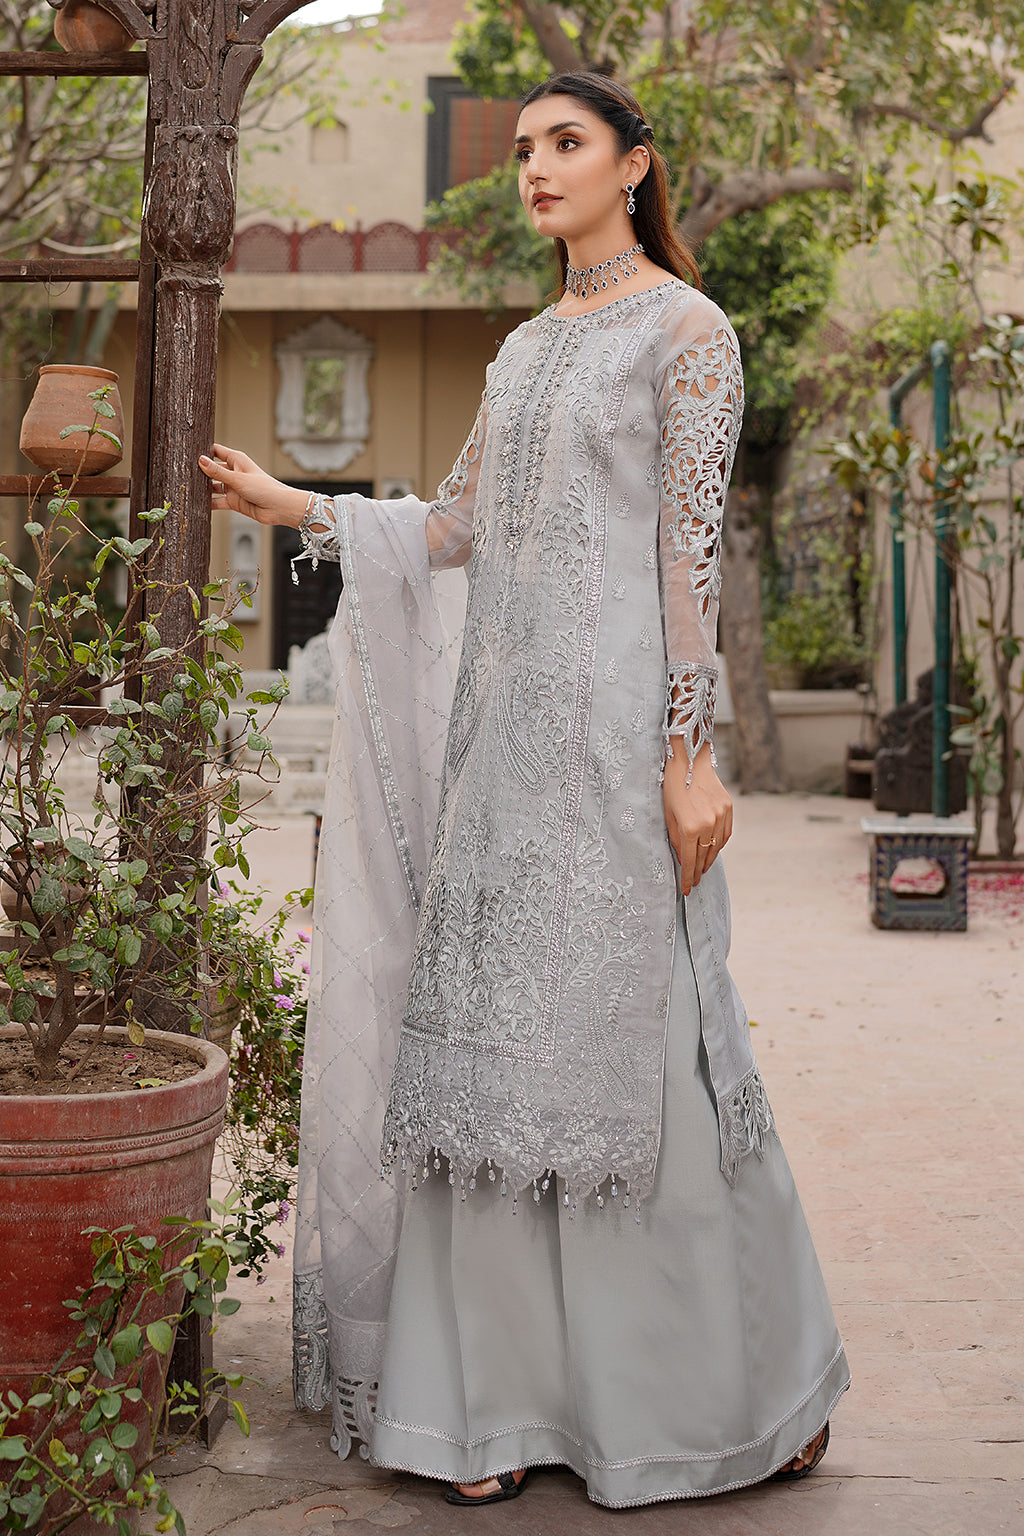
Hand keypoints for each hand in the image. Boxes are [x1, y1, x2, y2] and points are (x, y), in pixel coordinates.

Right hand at [198, 443, 307, 526]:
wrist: (278, 508)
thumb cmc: (264, 488)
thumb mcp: (237, 479)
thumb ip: (218, 472)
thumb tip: (201, 461)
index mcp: (237, 460)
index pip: (216, 451)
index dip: (204, 451)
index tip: (188, 452)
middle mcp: (234, 472)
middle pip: (212, 469)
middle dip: (200, 471)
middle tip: (183, 472)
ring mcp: (233, 487)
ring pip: (213, 486)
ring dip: (203, 488)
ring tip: (187, 488)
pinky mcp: (234, 501)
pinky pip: (218, 501)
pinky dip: (209, 503)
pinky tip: (198, 503)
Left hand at [663, 741, 732, 895]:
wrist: (689, 760)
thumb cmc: (672, 786)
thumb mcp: (668, 815)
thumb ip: (676, 839)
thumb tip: (684, 858)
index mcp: (689, 827)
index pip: (690, 861)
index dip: (689, 878)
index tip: (688, 890)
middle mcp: (708, 824)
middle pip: (705, 857)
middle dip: (699, 871)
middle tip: (695, 880)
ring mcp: (720, 816)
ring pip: (717, 847)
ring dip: (710, 859)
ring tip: (703, 866)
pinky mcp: (728, 808)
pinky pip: (725, 834)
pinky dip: (719, 844)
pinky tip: (713, 848)